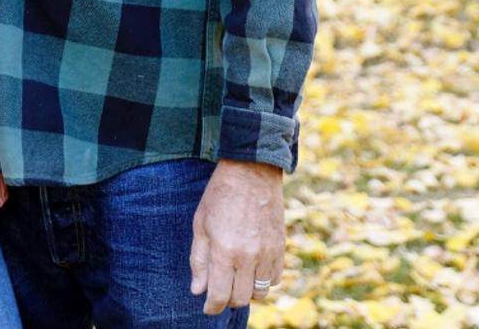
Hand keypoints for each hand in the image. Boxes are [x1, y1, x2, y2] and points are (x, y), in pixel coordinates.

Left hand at [189, 160, 284, 315]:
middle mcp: (247, 256)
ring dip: (247, 291)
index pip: (219, 295)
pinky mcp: (280, 248)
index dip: (211, 307)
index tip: (208, 307)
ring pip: (260, 293)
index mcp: (224, 250)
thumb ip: (199, 259)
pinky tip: (253, 268)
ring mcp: (267, 253)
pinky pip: (275, 279)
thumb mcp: (201, 223)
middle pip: (240, 299)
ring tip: (237, 278)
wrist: (251, 171)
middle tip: (221, 288)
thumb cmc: (220, 195)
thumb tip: (197, 291)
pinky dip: (264, 280)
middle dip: (228, 299)